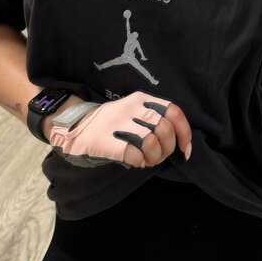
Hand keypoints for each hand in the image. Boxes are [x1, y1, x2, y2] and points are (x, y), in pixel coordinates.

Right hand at [48, 92, 192, 168]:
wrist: (76, 125)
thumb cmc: (111, 122)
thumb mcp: (134, 110)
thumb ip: (155, 117)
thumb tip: (179, 139)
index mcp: (142, 98)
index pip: (174, 111)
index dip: (184, 133)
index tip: (184, 149)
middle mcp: (132, 108)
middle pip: (165, 129)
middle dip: (167, 149)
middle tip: (157, 156)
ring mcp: (119, 123)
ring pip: (152, 142)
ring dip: (154, 157)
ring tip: (146, 159)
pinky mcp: (108, 141)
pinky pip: (135, 155)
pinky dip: (140, 162)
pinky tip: (135, 161)